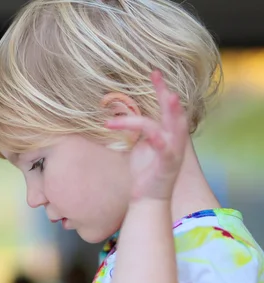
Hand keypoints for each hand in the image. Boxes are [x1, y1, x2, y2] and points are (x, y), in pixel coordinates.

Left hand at [105, 70, 189, 200]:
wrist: (148, 199)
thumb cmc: (143, 173)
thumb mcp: (138, 146)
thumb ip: (135, 130)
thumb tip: (119, 115)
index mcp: (165, 134)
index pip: (164, 108)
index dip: (160, 90)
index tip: (153, 72)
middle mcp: (173, 139)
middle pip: (173, 111)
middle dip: (166, 91)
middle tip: (156, 73)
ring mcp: (172, 151)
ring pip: (173, 125)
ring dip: (167, 109)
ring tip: (167, 95)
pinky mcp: (168, 164)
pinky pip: (165, 148)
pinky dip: (158, 140)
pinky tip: (153, 135)